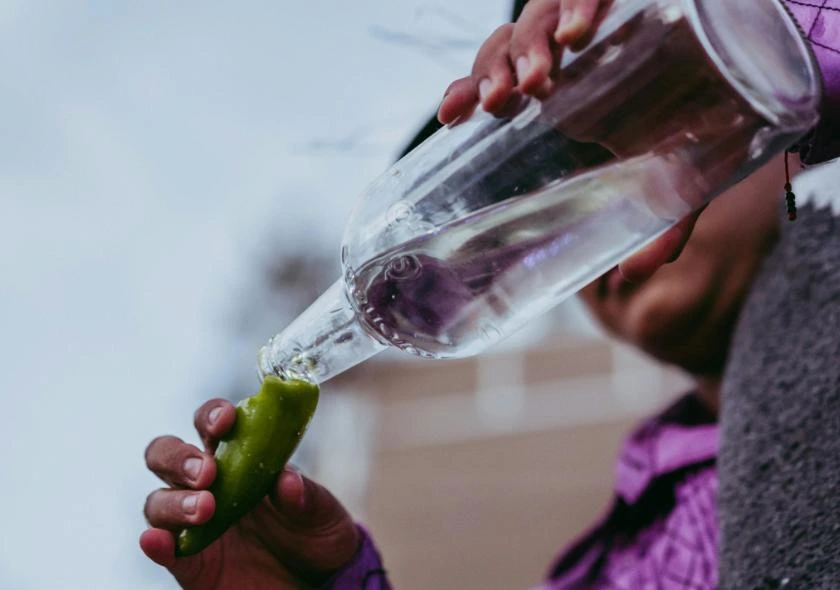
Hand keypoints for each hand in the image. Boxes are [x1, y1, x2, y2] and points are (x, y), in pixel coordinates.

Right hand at [140, 399, 359, 588]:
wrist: (319, 581)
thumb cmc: (317, 533)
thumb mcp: (322, 511)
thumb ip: (306, 496)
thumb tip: (286, 481)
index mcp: (240, 457)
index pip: (211, 424)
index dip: (212, 415)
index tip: (227, 420)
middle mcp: (209, 484)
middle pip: (166, 455)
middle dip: (179, 457)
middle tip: (208, 471)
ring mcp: (195, 523)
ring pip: (158, 501)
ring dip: (173, 501)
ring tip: (205, 508)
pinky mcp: (192, 563)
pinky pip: (164, 550)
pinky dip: (155, 543)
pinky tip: (157, 540)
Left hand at [437, 0, 701, 282]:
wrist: (756, 61)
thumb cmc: (699, 115)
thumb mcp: (674, 175)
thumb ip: (657, 221)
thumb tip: (634, 277)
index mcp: (561, 90)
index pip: (497, 81)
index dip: (467, 93)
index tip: (451, 115)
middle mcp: (567, 53)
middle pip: (507, 50)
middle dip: (496, 73)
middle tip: (501, 104)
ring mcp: (591, 20)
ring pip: (535, 18)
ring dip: (530, 46)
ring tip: (539, 81)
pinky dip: (579, 3)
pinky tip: (579, 35)